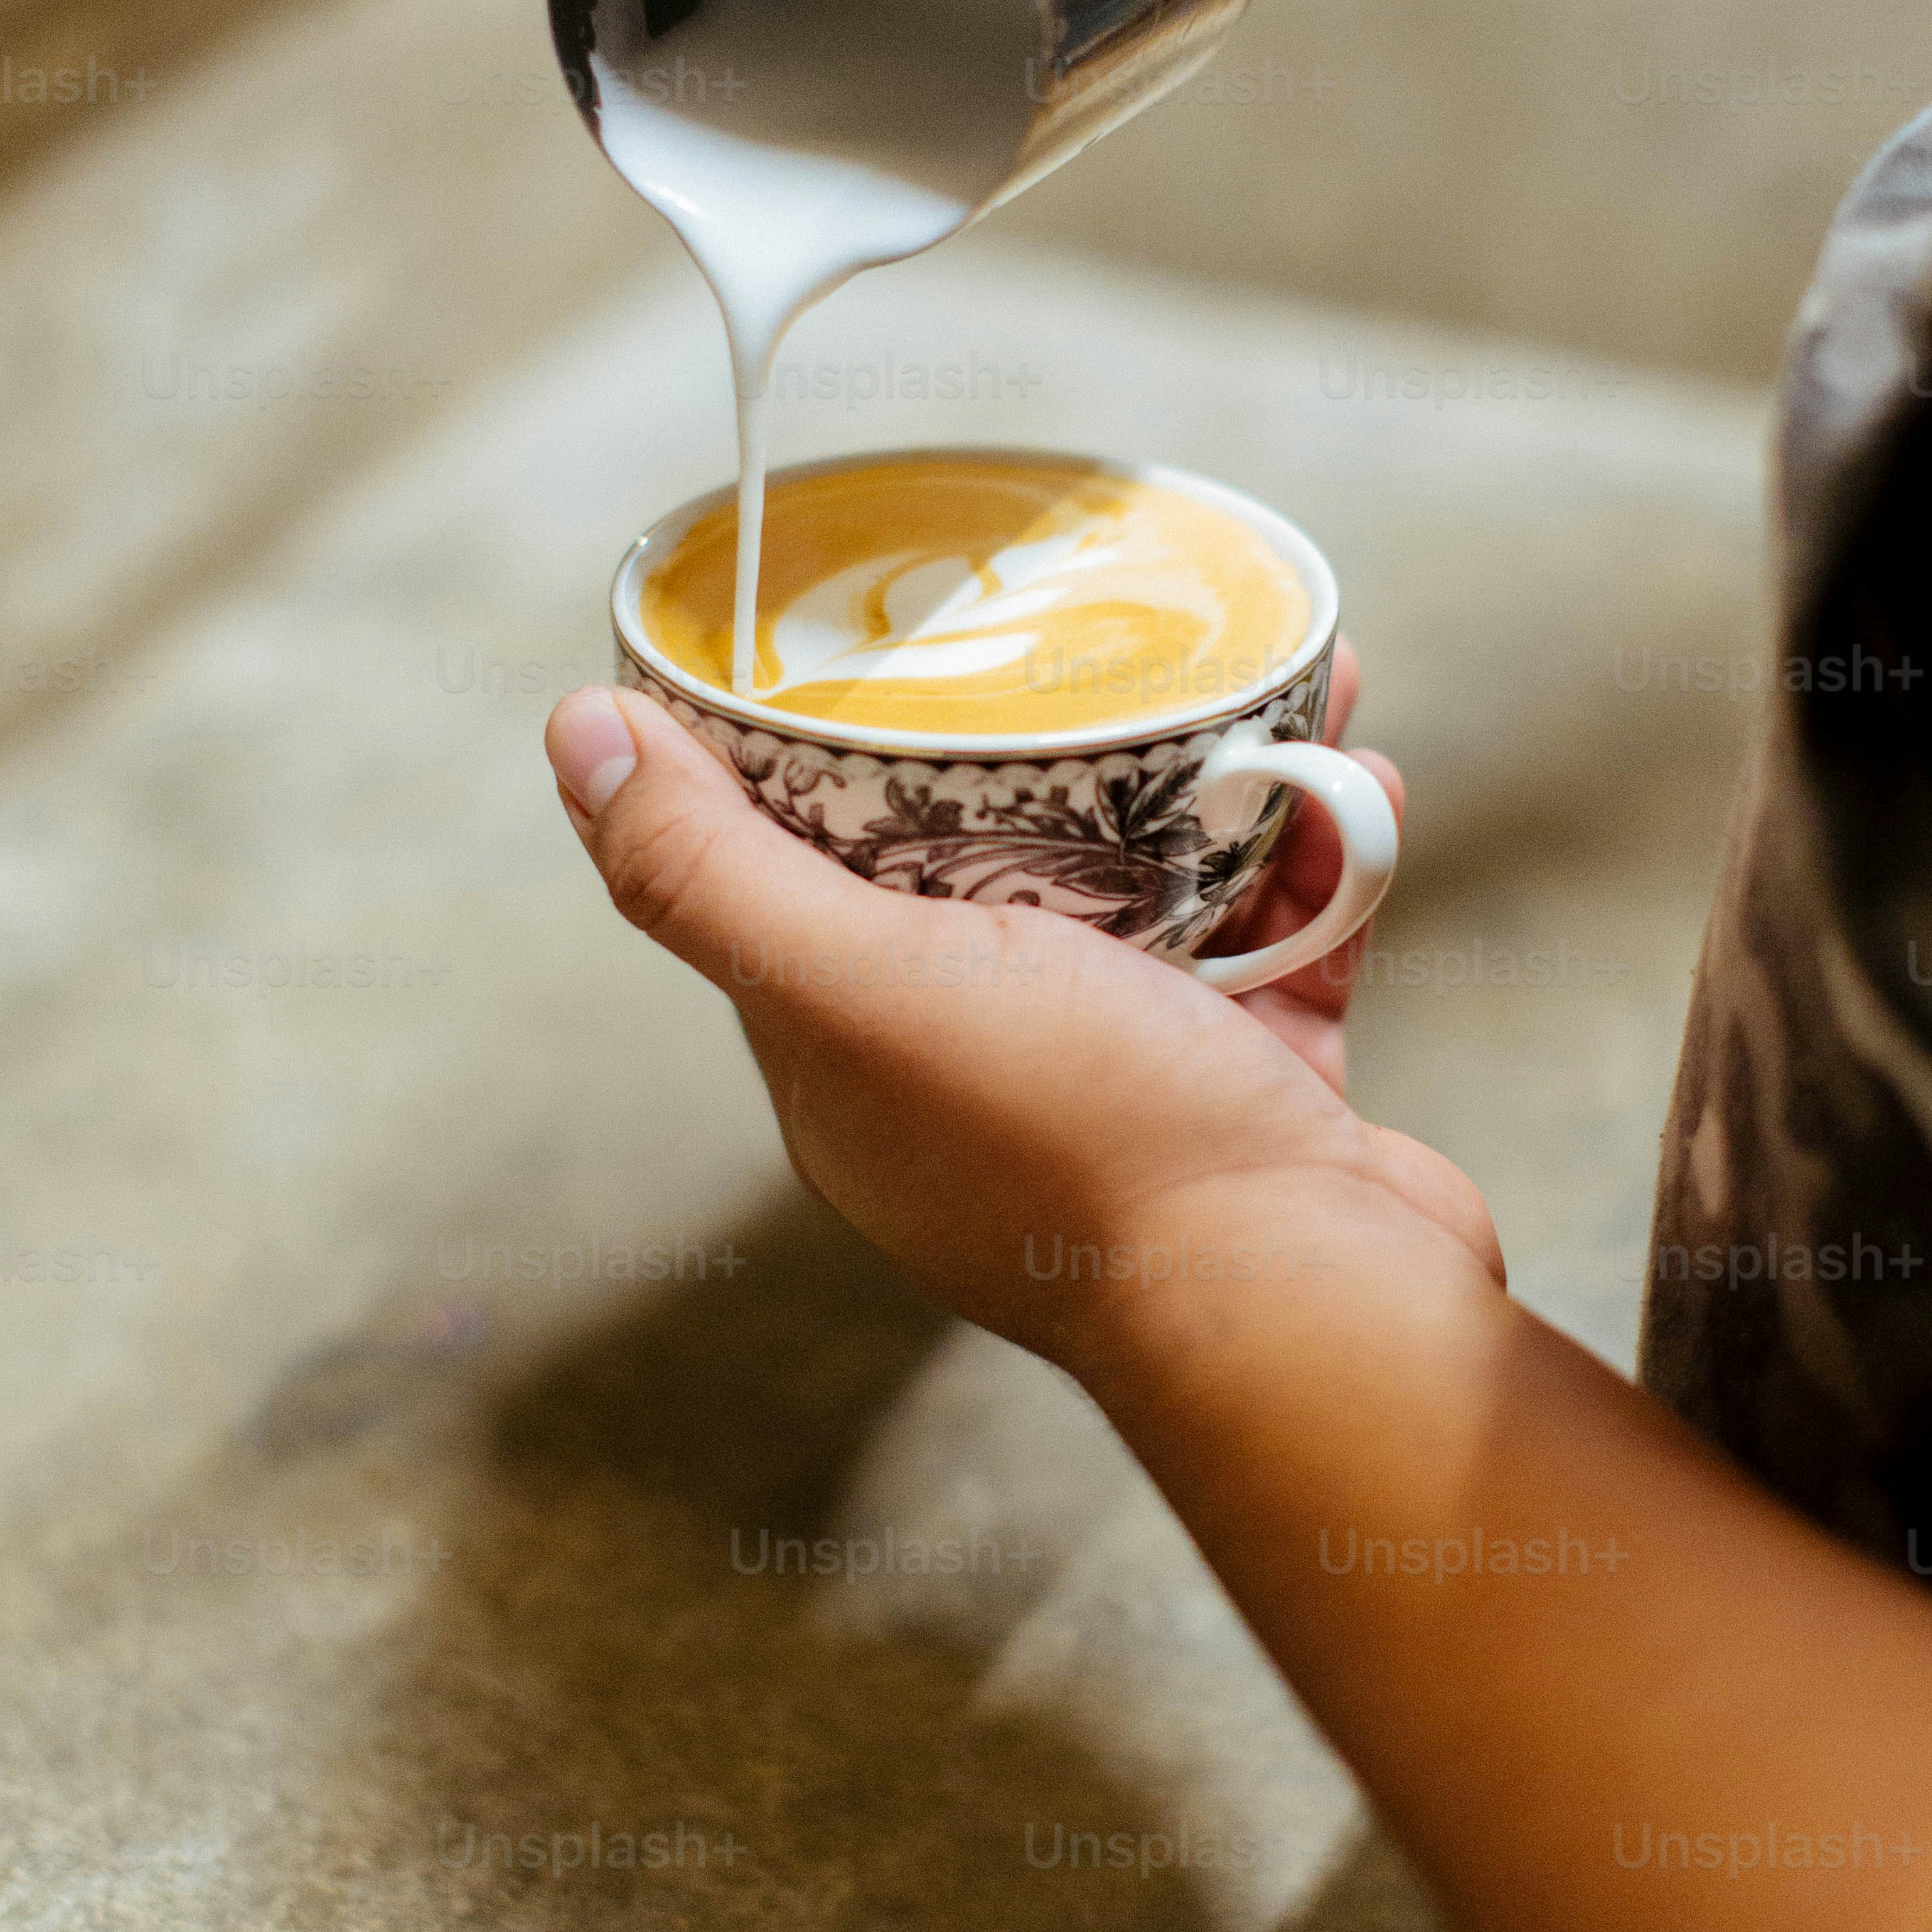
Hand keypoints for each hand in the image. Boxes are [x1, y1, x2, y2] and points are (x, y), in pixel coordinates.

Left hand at [544, 646, 1498, 1371]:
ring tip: (1268, 665)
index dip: (824, 757)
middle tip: (1099, 624)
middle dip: (1051, 737)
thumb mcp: (862, 988)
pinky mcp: (1254, 1086)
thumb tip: (573, 730)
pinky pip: (1275, 932)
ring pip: (1152, 880)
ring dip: (1213, 772)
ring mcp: (1124, 1084)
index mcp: (857, 1063)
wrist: (1315, 1308)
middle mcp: (977, 1074)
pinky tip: (1357, 767)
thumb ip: (714, 872)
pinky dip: (1317, 850)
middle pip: (988, 861)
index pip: (799, 879)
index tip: (869, 631)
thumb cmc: (1085, 1146)